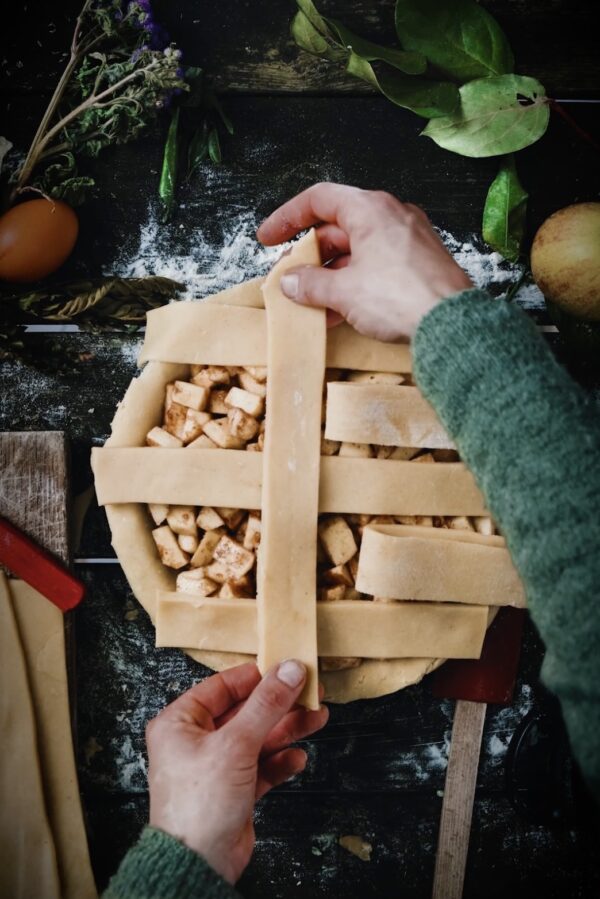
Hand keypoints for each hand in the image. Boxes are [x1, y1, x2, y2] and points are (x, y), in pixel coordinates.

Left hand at [146, 660, 327, 884]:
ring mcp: (217, 767)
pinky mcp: (234, 790)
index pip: (223, 687)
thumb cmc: (198, 805)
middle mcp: (196, 742)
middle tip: (310, 692)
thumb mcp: (236, 744)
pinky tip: (297, 758)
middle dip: (280, 705)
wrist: (198, 865)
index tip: (286, 668)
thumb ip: (266, 705)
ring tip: (316, 718)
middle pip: (245, 712)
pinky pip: (262, 766)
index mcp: (181, 722)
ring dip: (287, 730)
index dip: (257, 677)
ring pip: (258, 739)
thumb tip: (288, 670)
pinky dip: (280, 761)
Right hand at [257, 182, 471, 339]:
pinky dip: (354, 283)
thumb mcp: (343, 291)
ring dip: (331, 276)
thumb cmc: (401, 297)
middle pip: (338, 228)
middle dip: (310, 257)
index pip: (318, 200)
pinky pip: (377, 266)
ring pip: (357, 251)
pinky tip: (340, 312)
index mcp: (370, 209)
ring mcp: (409, 240)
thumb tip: (291, 281)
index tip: (269, 238)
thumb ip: (310, 284)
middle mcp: (392, 216)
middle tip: (290, 280)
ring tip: (312, 304)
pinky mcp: (419, 264)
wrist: (451, 324)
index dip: (287, 218)